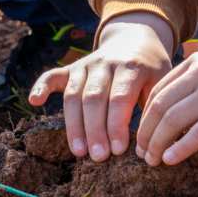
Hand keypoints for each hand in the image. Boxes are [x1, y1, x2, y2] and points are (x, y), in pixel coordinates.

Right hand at [29, 12, 173, 160]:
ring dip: (74, 124)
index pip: (120, 98)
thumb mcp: (162, 81)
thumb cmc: (151, 69)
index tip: (117, 151)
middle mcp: (106, 62)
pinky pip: (53, 75)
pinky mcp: (72, 68)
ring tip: (78, 151)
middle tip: (98, 157)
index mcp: (132, 66)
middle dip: (95, 130)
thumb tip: (151, 145)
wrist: (135, 39)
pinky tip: (35, 101)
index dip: (116, 125)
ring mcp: (86, 64)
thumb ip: (155, 107)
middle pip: (94, 98)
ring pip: (74, 95)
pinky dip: (41, 86)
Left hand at [136, 8, 197, 165]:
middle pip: (157, 107)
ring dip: (156, 144)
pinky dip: (179, 149)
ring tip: (152, 160)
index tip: (142, 135)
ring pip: (171, 121)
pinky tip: (170, 160)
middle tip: (142, 153)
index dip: (144, 117)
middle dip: (145, 133)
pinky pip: (196, 133)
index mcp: (195, 63)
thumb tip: (177, 114)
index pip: (157, 92)